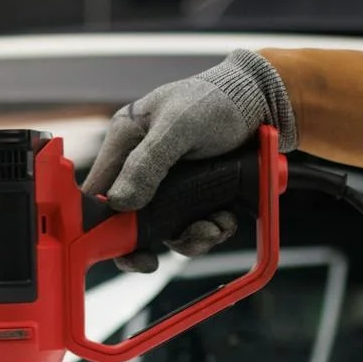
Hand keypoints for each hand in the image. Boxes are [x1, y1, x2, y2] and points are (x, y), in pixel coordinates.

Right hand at [82, 49, 296, 271]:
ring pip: (165, 229)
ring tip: (214, 227)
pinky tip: (224, 220)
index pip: (99, 192)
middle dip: (148, 242)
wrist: (263, 103)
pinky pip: (192, 226)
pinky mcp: (194, 195)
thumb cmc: (217, 99)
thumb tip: (120, 203)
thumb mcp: (179, 125)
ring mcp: (168, 184)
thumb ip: (147, 162)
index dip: (101, 223)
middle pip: (130, 220)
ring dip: (189, 237)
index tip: (118, 246)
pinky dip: (209, 230)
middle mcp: (142, 166)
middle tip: (152, 262)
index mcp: (126, 142)